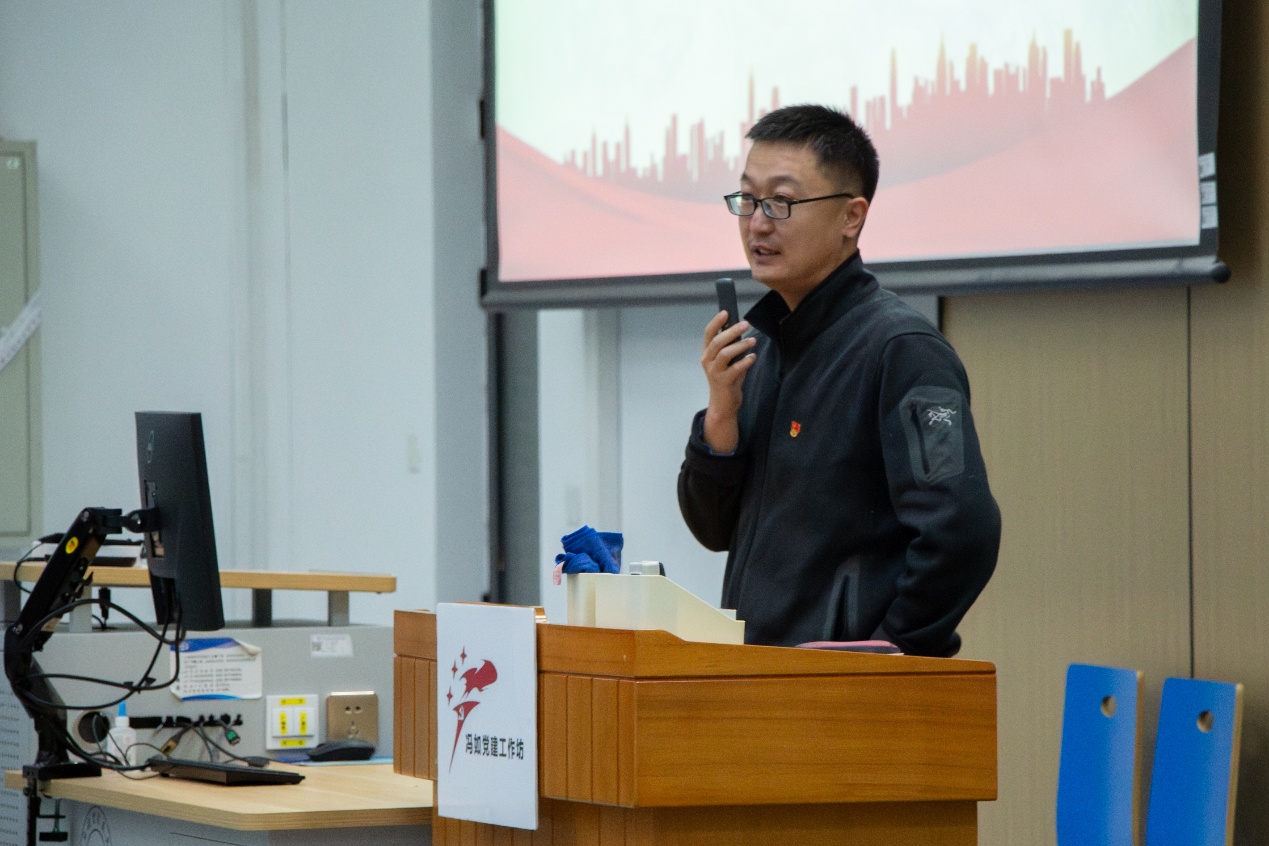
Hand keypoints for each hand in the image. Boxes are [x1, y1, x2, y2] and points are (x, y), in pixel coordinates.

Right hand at [700, 310, 756, 453]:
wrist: (723, 405)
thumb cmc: (727, 380)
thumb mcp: (727, 362)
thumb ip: (731, 348)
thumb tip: (741, 331)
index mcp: (707, 353)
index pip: (709, 334)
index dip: (716, 322)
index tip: (726, 312)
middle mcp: (707, 361)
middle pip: (717, 342)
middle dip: (732, 331)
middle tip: (746, 324)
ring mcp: (714, 372)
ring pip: (725, 354)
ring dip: (740, 345)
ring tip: (753, 341)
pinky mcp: (723, 382)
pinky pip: (735, 369)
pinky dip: (745, 362)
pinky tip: (753, 357)